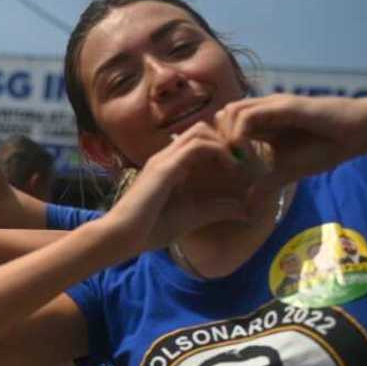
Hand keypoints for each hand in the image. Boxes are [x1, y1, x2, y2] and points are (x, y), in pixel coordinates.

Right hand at [105, 123, 255, 253]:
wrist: (121, 237)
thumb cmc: (149, 229)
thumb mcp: (192, 217)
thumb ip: (216, 210)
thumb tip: (245, 209)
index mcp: (169, 165)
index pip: (198, 140)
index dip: (222, 146)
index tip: (240, 166)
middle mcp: (166, 157)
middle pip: (201, 129)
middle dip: (225, 139)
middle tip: (242, 160)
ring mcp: (164, 159)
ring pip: (201, 131)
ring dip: (224, 142)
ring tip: (238, 164)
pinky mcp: (165, 168)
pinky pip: (198, 146)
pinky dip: (219, 151)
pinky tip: (231, 168)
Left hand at [214, 93, 366, 195]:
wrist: (356, 133)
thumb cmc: (324, 148)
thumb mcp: (287, 172)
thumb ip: (265, 185)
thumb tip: (247, 207)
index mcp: (261, 125)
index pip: (224, 126)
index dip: (219, 145)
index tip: (225, 168)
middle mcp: (262, 112)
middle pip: (221, 116)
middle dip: (217, 139)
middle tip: (227, 163)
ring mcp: (271, 106)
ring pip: (230, 111)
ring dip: (227, 136)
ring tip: (237, 159)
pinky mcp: (283, 106)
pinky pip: (249, 114)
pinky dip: (240, 132)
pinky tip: (247, 152)